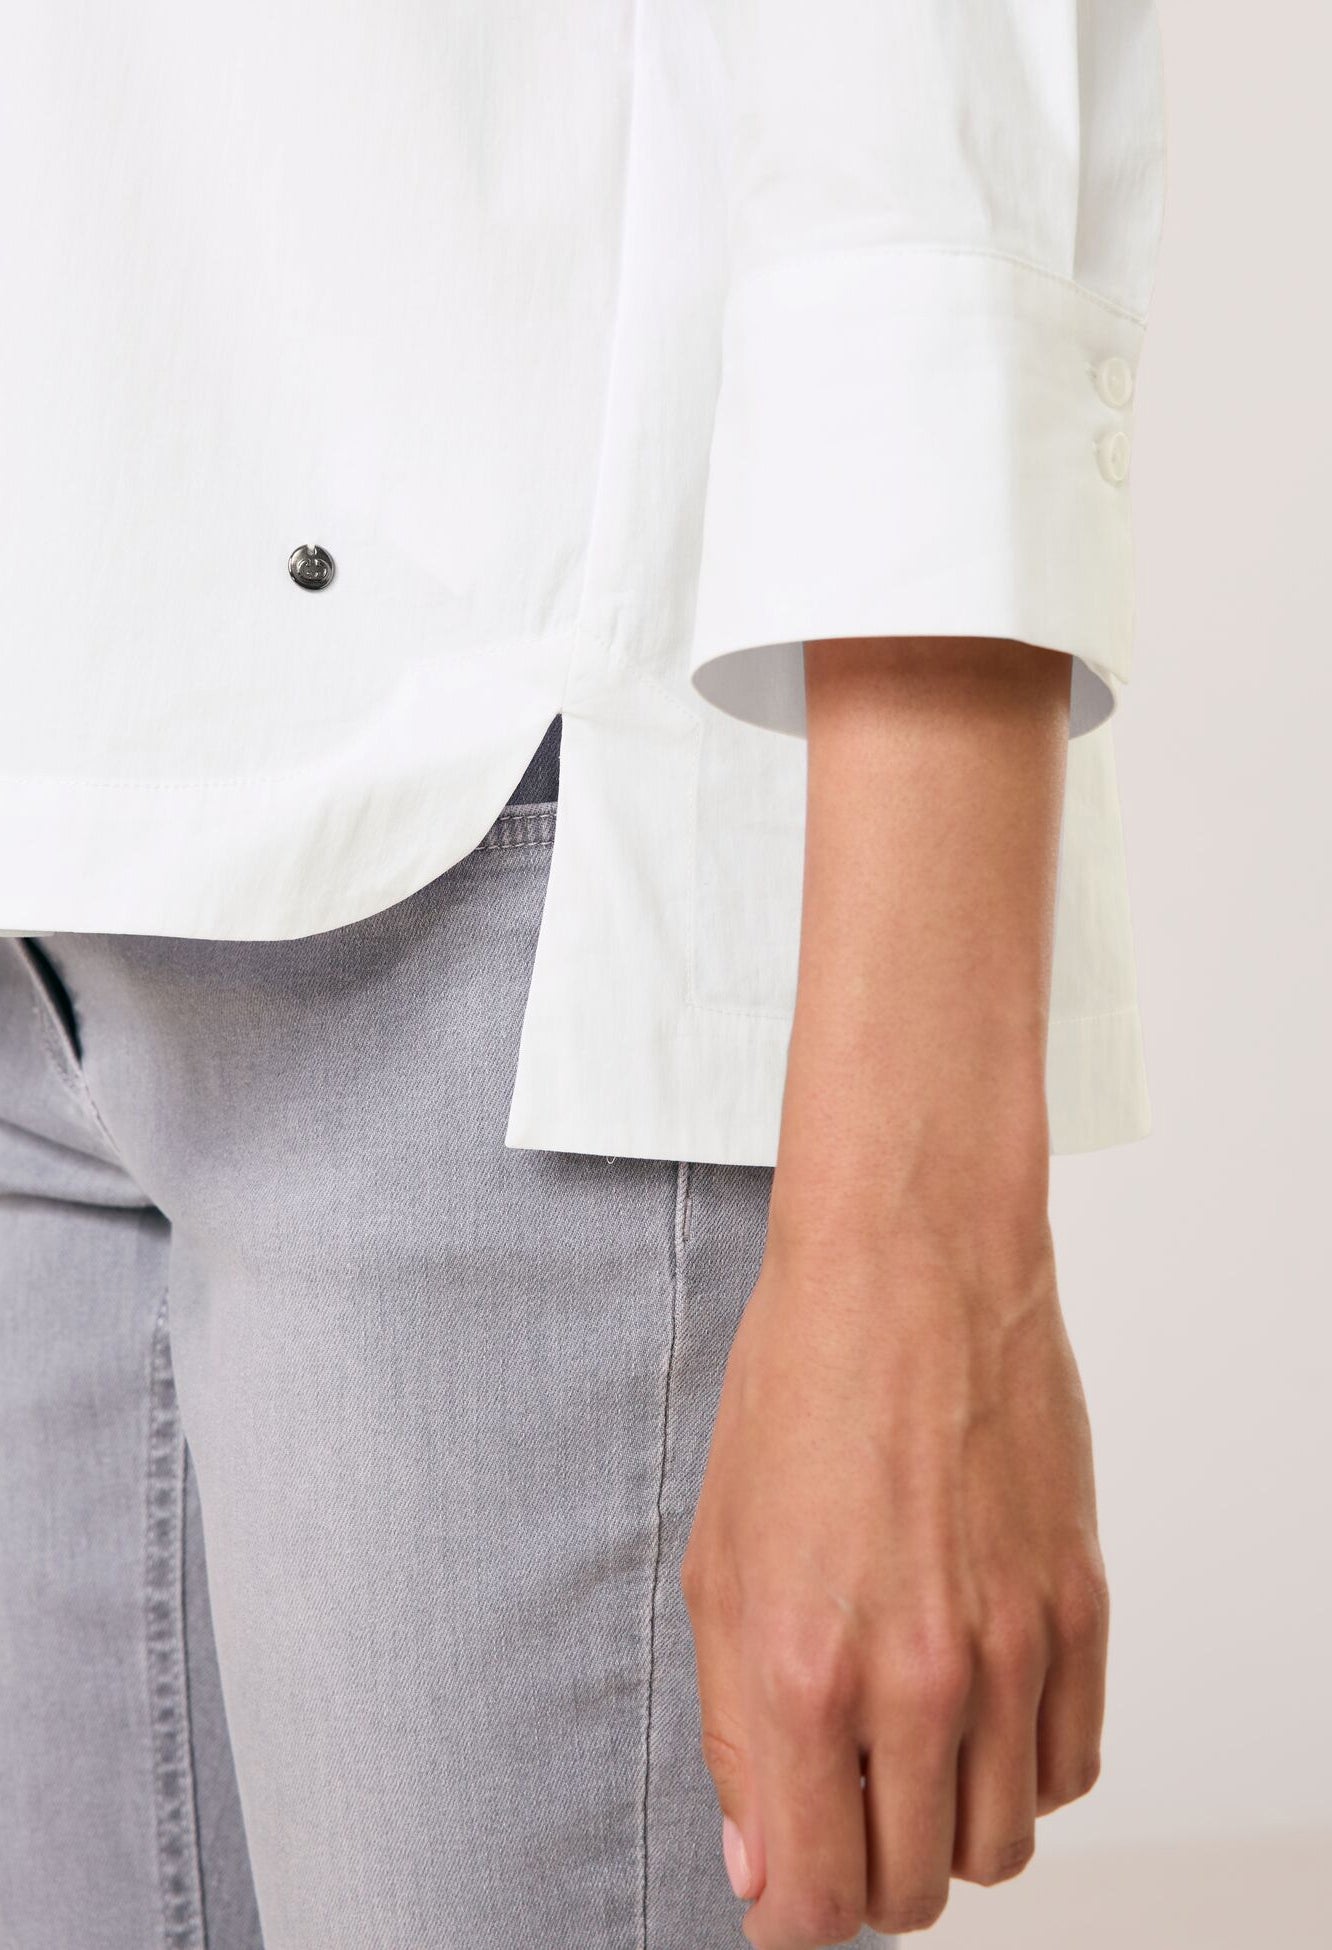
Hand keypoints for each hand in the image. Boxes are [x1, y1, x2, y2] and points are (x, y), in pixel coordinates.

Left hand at [680, 1205, 1108, 1944]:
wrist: (910, 1270)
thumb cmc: (800, 1389)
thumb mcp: (719, 1559)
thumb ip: (736, 1728)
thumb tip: (762, 1861)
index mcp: (806, 1670)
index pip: (815, 1899)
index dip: (790, 1911)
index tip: (787, 1884)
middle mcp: (919, 1677)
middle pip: (916, 1891)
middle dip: (868, 1875)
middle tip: (843, 1809)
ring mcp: (1014, 1647)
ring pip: (1004, 1845)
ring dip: (949, 1826)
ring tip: (909, 1750)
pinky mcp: (1081, 1607)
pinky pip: (1071, 1766)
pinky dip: (1023, 1767)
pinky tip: (976, 1704)